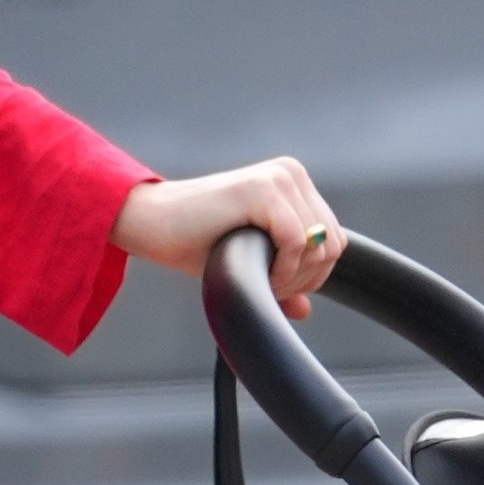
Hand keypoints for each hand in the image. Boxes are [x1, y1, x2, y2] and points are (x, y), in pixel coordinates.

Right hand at [111, 161, 343, 320]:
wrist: (150, 222)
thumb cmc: (193, 240)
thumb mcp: (247, 260)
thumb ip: (280, 279)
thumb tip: (306, 310)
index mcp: (293, 183)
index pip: (333, 238)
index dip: (313, 275)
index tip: (278, 287)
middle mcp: (291, 174)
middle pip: (331, 243)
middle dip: (305, 278)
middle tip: (268, 288)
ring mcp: (278, 178)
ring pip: (317, 244)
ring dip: (292, 277)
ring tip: (260, 281)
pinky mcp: (262, 189)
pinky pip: (296, 241)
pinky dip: (281, 269)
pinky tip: (259, 273)